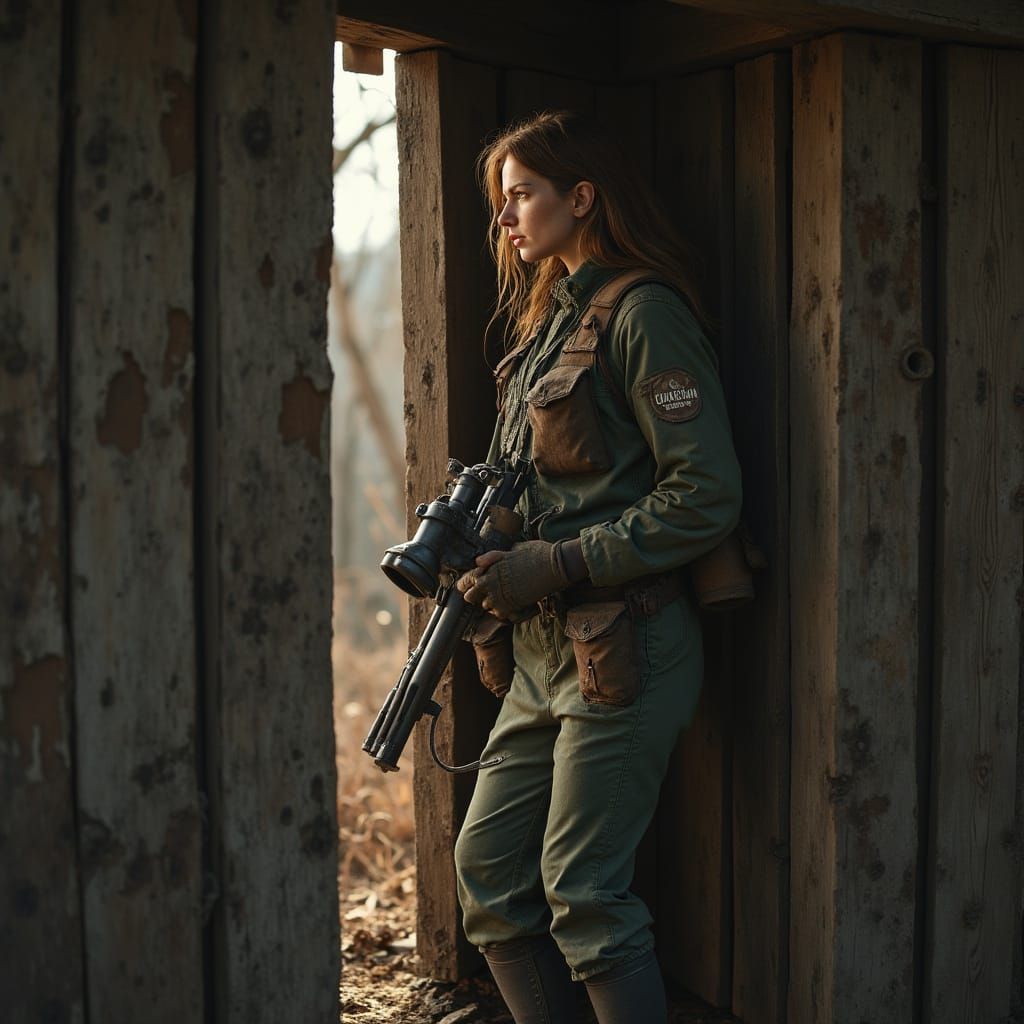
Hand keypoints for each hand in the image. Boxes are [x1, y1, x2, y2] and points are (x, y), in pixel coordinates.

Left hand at [457, 541, 571, 619]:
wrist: (556, 566)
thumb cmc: (537, 553)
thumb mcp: (513, 549)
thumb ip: (493, 557)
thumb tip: (479, 561)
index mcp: (490, 568)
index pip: (467, 580)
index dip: (465, 583)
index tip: (468, 585)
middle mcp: (492, 584)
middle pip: (470, 597)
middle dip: (475, 595)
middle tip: (486, 591)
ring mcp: (501, 597)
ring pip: (484, 607)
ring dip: (489, 603)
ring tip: (500, 596)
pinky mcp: (513, 606)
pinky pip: (499, 614)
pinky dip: (502, 611)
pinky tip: (509, 603)